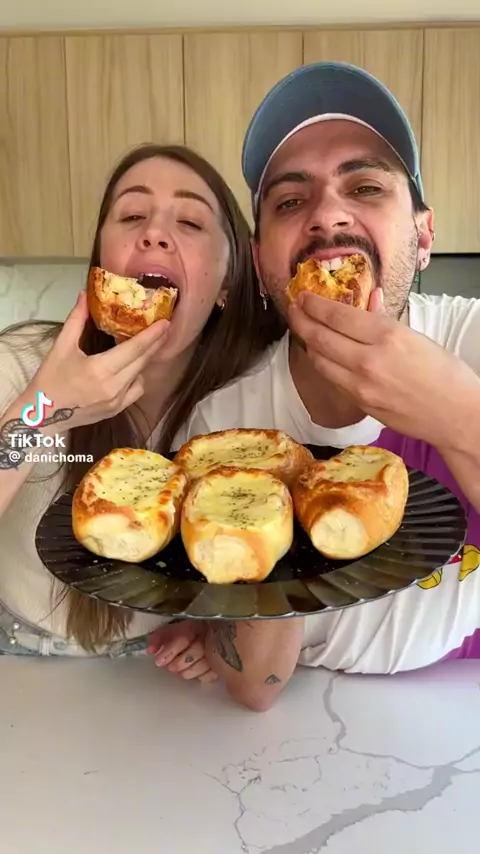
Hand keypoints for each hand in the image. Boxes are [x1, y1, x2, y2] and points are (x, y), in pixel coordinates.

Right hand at [24, 291, 169, 433]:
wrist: (42, 415)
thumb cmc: (49, 380)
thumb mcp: (61, 347)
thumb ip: (76, 320)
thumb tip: (85, 296)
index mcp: (99, 370)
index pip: (133, 350)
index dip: (151, 336)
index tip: (165, 323)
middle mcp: (112, 387)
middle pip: (141, 362)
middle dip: (155, 344)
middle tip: (164, 328)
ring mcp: (116, 401)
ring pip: (141, 377)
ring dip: (145, 361)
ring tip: (146, 347)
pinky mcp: (116, 410)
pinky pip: (136, 391)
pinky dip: (137, 377)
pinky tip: (131, 368)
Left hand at [147, 620, 217, 683]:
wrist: (212, 635)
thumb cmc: (189, 634)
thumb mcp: (172, 631)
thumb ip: (159, 638)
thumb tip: (149, 650)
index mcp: (195, 625)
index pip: (183, 637)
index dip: (170, 650)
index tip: (159, 661)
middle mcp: (208, 636)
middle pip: (197, 651)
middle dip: (181, 662)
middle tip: (171, 668)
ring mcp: (218, 650)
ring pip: (205, 664)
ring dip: (189, 671)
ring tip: (180, 672)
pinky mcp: (223, 664)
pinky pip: (212, 674)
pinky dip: (202, 676)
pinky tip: (195, 674)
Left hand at [288, 288, 479, 450]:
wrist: (455, 415)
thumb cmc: (444, 373)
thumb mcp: (415, 336)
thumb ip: (384, 319)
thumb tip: (367, 299)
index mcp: (386, 336)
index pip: (337, 315)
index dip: (314, 304)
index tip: (302, 295)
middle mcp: (368, 360)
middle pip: (320, 337)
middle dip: (301, 320)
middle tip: (293, 309)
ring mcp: (361, 386)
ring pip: (320, 360)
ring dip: (307, 343)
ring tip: (303, 329)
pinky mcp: (359, 405)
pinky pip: (332, 379)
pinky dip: (322, 364)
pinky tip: (320, 354)